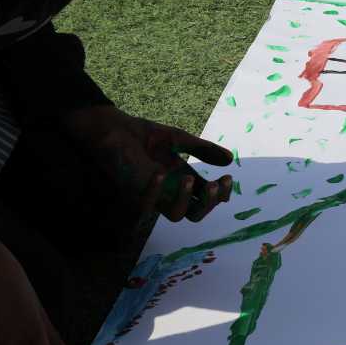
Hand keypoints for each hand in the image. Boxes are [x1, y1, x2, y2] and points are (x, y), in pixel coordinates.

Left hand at [63, 105, 233, 221]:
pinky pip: (146, 204)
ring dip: (186, 199)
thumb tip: (231, 159)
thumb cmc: (144, 135)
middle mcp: (170, 191)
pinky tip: (160, 172)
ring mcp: (152, 194)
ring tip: (189, 178)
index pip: (206, 197)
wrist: (114, 129)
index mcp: (183, 180)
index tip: (227, 178)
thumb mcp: (179, 139)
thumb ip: (203, 149)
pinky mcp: (133, 192)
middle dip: (210, 203)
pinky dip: (155, 190)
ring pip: (175, 215)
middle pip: (196, 214)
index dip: (220, 194)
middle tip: (215, 185)